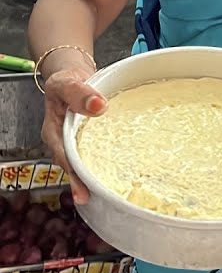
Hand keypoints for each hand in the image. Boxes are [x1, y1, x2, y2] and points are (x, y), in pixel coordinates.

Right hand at [40, 66, 106, 204]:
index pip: (64, 156)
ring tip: (108, 193)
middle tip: (97, 199)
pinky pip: (95, 152)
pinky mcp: (88, 138)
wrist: (74, 73)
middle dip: (84, 183)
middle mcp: (63, 140)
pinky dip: (104, 162)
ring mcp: (76, 141)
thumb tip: (98, 106)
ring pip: (84, 161)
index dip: (74, 174)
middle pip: (74, 165)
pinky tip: (116, 172)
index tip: (83, 189)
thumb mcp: (68, 81)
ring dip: (95, 175)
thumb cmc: (67, 78)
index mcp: (54, 131)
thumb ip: (80, 92)